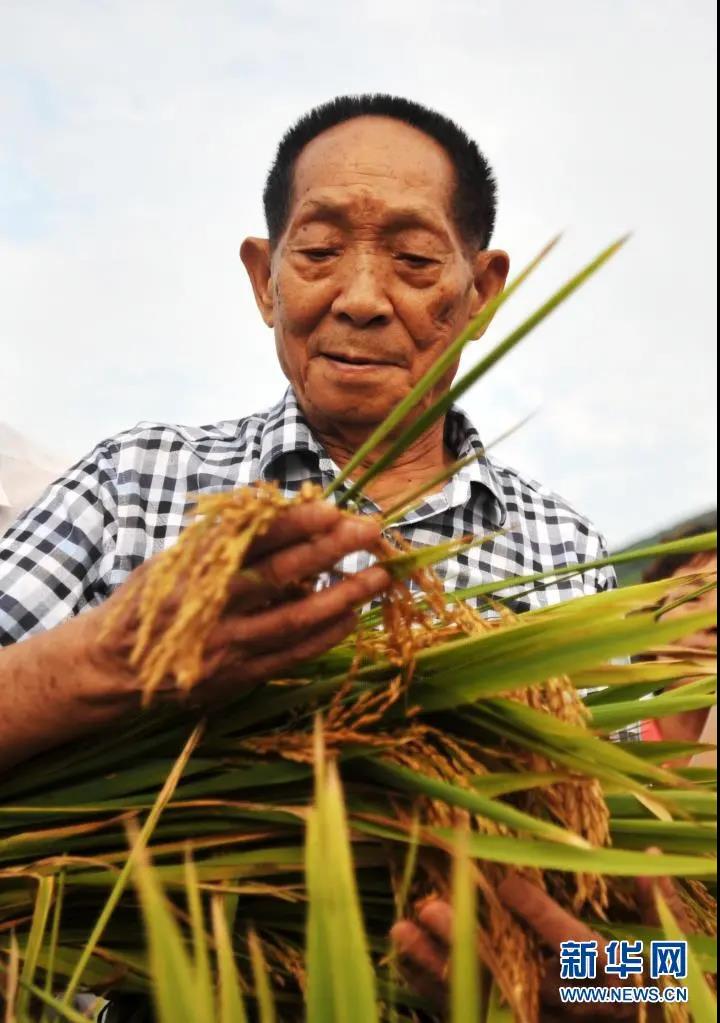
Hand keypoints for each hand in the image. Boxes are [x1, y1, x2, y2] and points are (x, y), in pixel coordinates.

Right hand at [83, 500, 390, 703]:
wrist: (114, 667)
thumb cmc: (151, 600)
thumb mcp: (175, 559)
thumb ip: (222, 540)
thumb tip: (278, 509)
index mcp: (194, 569)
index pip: (251, 539)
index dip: (293, 523)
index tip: (331, 507)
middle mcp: (211, 607)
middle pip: (280, 575)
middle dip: (329, 550)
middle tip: (370, 530)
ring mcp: (227, 646)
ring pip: (294, 620)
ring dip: (342, 597)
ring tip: (379, 577)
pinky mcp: (238, 676)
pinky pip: (291, 655)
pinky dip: (325, 635)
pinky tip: (352, 617)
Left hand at [391, 870, 689, 1020]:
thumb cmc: (651, 984)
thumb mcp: (664, 945)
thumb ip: (651, 903)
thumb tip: (647, 856)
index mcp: (608, 976)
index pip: (571, 948)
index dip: (540, 918)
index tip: (508, 885)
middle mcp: (568, 1004)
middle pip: (511, 974)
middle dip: (468, 941)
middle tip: (429, 906)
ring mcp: (537, 1019)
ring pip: (481, 996)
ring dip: (437, 964)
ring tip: (401, 929)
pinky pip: (469, 1010)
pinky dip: (434, 986)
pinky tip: (405, 956)